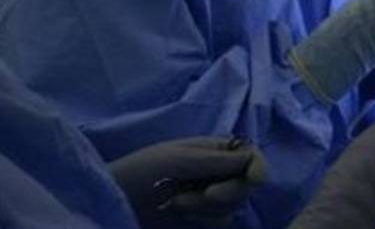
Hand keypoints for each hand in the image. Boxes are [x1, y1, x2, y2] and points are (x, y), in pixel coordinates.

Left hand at [109, 137, 266, 227]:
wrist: (117, 200)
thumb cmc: (145, 170)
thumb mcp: (181, 158)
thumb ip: (218, 161)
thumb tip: (253, 161)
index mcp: (215, 151)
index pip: (251, 156)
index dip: (257, 167)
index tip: (253, 179)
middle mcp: (218, 173)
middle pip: (246, 186)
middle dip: (225, 193)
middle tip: (203, 194)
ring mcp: (210, 198)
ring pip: (233, 208)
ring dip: (207, 208)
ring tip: (178, 203)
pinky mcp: (201, 220)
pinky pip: (220, 223)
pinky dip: (204, 221)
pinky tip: (183, 216)